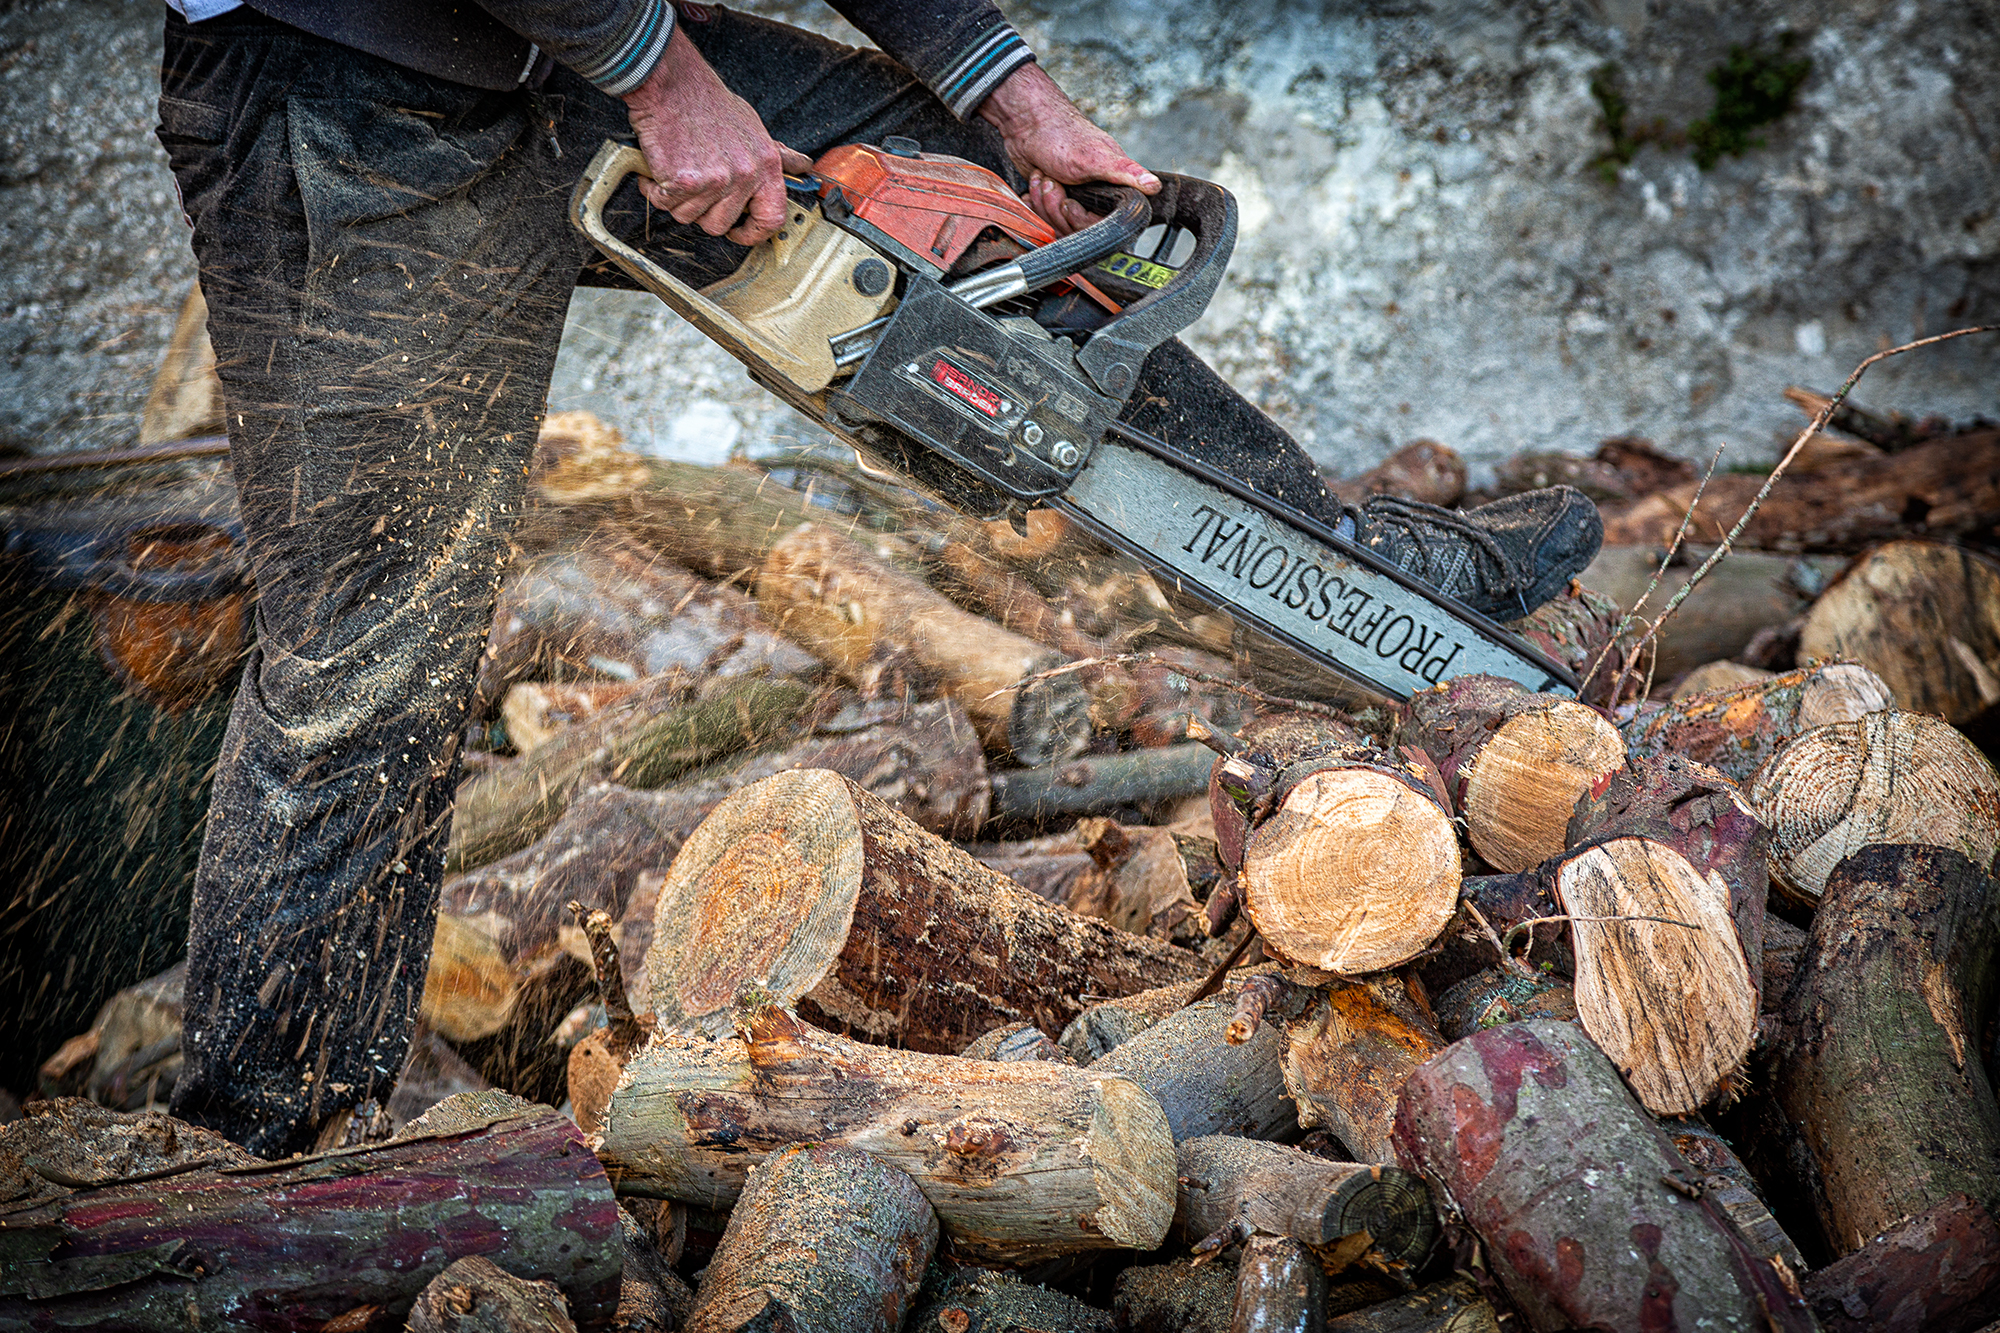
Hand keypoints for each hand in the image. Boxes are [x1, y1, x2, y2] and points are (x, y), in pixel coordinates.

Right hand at [622, 26, 813, 244]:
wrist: (673, 84)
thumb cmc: (709, 103)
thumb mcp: (754, 127)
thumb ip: (777, 154)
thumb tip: (803, 166)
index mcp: (766, 165)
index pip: (772, 218)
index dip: (753, 233)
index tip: (739, 232)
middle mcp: (744, 175)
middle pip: (720, 225)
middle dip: (702, 212)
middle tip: (693, 187)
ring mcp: (715, 180)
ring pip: (690, 217)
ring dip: (677, 200)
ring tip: (677, 171)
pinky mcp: (684, 181)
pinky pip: (665, 204)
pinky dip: (654, 190)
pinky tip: (658, 171)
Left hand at [978, 63, 1159, 234]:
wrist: (1029, 124)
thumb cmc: (1063, 136)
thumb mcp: (1096, 157)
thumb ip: (1125, 172)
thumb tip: (1155, 186)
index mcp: (1112, 191)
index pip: (1099, 227)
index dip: (1079, 219)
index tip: (1069, 202)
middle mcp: (1095, 200)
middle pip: (1074, 229)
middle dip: (1056, 206)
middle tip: (1052, 181)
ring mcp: (1074, 201)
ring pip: (1056, 224)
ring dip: (1042, 200)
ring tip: (1043, 176)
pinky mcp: (1054, 202)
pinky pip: (1043, 219)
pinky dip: (1033, 202)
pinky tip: (1035, 183)